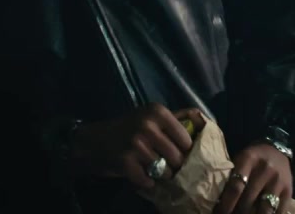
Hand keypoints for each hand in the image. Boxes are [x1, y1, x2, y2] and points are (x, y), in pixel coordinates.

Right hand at [70, 103, 199, 189]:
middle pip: (177, 157)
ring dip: (161, 175)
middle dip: (174, 166)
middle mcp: (148, 125)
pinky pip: (148, 180)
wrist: (92, 142)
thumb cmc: (126, 129)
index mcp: (158, 112)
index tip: (180, 155)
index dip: (185, 151)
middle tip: (167, 166)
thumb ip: (175, 118)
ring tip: (152, 169)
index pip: (186, 139)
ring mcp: (136, 144)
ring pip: (164, 171)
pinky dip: (146, 182)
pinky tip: (139, 174)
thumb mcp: (149, 116)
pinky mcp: (125, 162)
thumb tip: (202, 118)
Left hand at [214, 142, 293, 213]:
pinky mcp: (288, 191)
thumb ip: (232, 177)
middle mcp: (265, 169)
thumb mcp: (241, 159)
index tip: (218, 213)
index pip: (236, 186)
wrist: (278, 150)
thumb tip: (217, 202)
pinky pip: (278, 211)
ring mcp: (278, 181)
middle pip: (248, 200)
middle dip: (236, 213)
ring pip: (264, 209)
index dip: (225, 204)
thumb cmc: (253, 158)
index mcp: (249, 159)